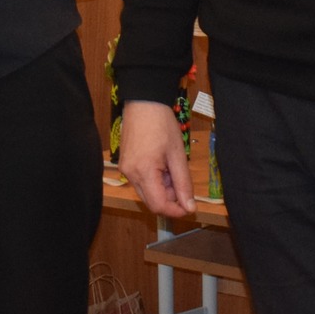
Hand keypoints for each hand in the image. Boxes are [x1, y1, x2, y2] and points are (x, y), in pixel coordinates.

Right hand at [118, 99, 194, 217]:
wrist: (143, 102)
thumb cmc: (162, 124)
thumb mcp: (177, 155)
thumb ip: (183, 183)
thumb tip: (190, 207)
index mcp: (143, 172)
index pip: (158, 205)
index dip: (175, 210)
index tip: (189, 206)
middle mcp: (130, 174)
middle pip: (151, 201)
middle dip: (170, 199)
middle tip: (182, 183)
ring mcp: (125, 169)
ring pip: (146, 192)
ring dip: (162, 189)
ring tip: (172, 169)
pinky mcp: (125, 164)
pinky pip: (140, 181)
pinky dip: (154, 180)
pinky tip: (162, 165)